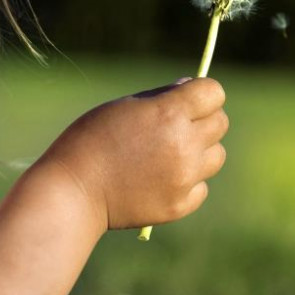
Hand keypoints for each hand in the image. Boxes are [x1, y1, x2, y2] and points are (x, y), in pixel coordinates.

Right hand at [37, 77, 228, 231]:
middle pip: (221, 123)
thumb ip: (163, 98)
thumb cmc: (92, 139)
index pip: (214, 92)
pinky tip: (162, 179)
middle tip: (176, 127)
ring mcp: (185, 177)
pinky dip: (188, 182)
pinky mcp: (180, 205)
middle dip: (203, 119)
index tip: (188, 99)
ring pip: (216, 156)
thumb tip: (191, 90)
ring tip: (169, 154)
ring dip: (200, 151)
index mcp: (170, 114)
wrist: (74, 191)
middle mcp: (184, 145)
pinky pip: (201, 187)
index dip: (202, 92)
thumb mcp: (126, 106)